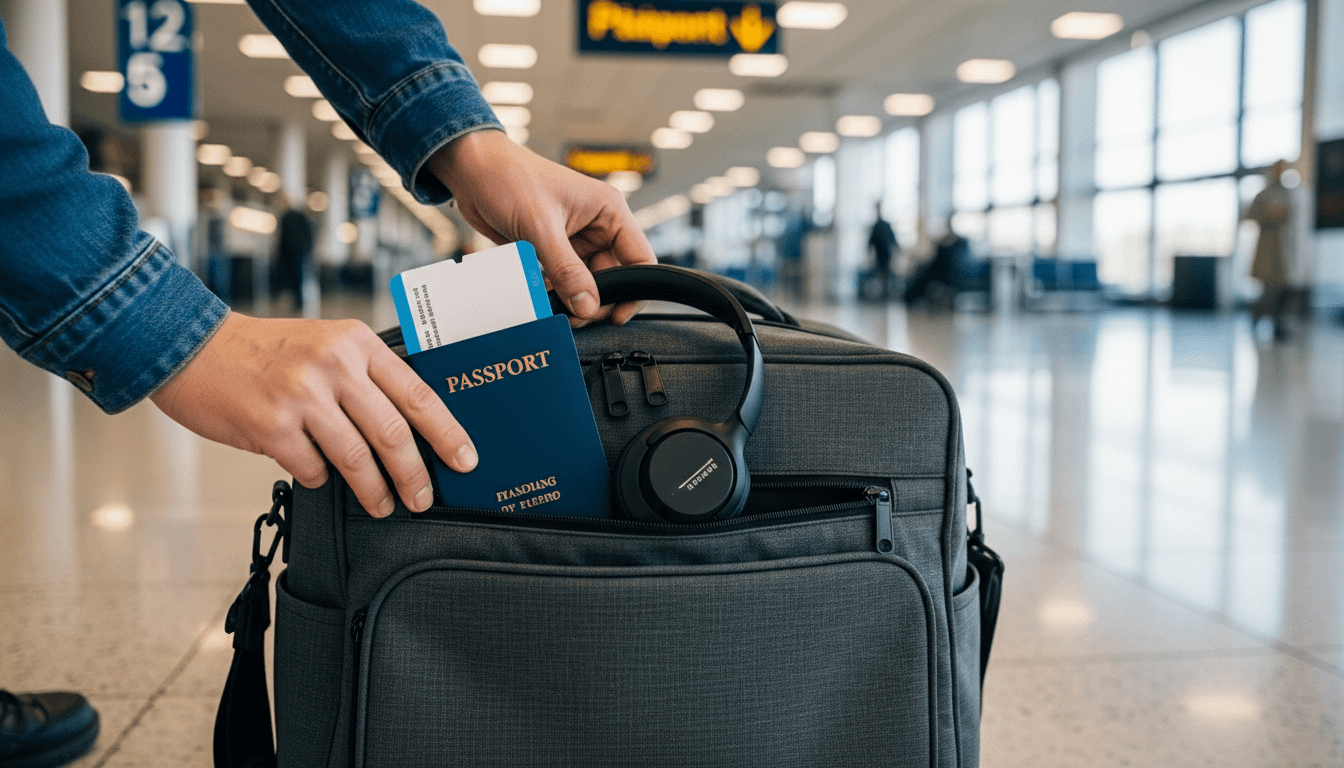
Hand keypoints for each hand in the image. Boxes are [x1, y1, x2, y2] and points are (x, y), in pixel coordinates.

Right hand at [150, 312, 475, 517]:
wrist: (193, 346)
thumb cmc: (265, 349)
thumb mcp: (327, 343)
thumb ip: (365, 374)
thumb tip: (410, 427)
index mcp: (356, 343)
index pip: (418, 393)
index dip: (447, 433)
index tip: (465, 459)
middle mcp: (334, 366)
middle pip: (394, 433)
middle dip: (415, 475)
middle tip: (423, 499)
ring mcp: (302, 396)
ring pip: (357, 458)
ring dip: (374, 491)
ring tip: (382, 506)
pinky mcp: (272, 426)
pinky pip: (312, 469)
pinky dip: (320, 478)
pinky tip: (318, 474)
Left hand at [428, 129, 656, 326]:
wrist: (472, 171)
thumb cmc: (509, 178)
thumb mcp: (541, 228)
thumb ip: (566, 271)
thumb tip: (588, 306)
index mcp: (608, 210)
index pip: (639, 258)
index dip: (633, 290)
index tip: (616, 315)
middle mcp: (596, 225)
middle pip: (612, 276)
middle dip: (597, 299)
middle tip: (578, 316)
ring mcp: (575, 238)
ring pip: (587, 281)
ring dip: (575, 298)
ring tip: (559, 310)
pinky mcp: (552, 248)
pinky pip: (563, 280)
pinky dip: (556, 293)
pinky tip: (544, 299)